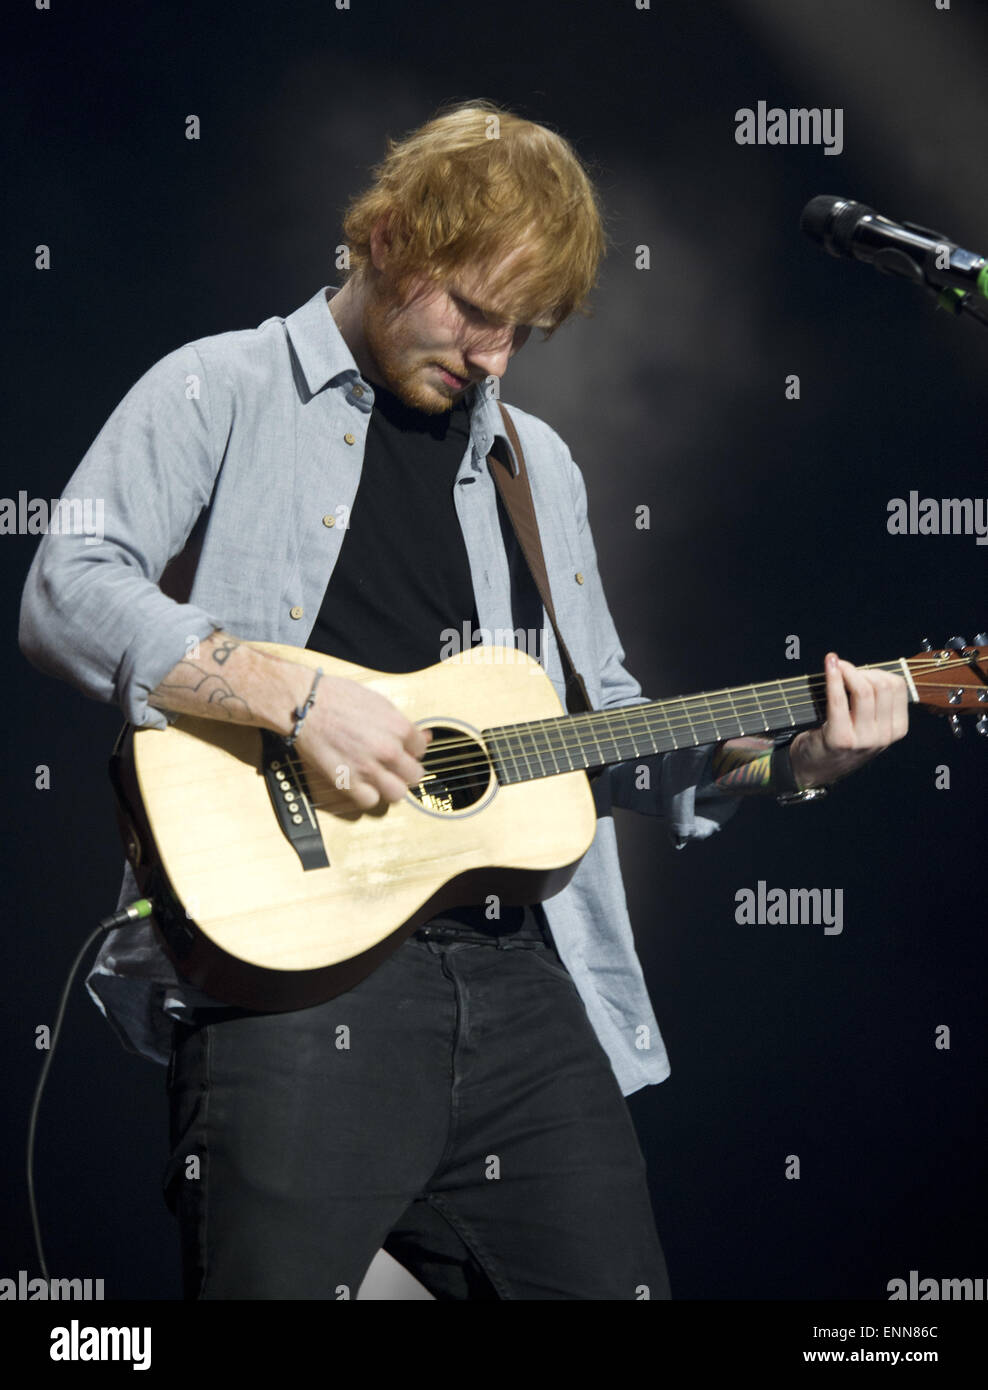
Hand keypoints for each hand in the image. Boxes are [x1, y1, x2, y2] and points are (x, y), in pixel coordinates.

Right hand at [294, 673, 432, 811]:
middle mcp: (387, 750)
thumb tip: (423, 736)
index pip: (421, 749)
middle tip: (393, 766)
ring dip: (390, 787)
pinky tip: (361, 784)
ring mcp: (368, 768)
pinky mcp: (346, 781)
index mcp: (398, 727)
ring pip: (397, 793)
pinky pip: (369, 801)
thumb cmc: (336, 697)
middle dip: (405, 771)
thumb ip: (400, 723)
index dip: (411, 749)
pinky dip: (367, 795)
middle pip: (414, 775)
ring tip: (379, 778)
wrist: (304, 704)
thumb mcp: (378, 702)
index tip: (401, 749)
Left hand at [789, 652, 908, 789]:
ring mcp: (864, 740)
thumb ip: (874, 702)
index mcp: (897, 729)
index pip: (898, 687)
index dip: (877, 671)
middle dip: (862, 671)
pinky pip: (839, 700)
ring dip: (848, 671)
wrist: (816, 768)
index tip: (860, 671)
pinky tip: (830, 666)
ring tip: (835, 666)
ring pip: (864, 691)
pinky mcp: (841, 739)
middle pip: (882, 686)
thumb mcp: (869, 725)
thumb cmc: (841, 739)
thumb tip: (865, 668)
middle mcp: (884, 736)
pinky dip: (833, 678)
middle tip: (844, 669)